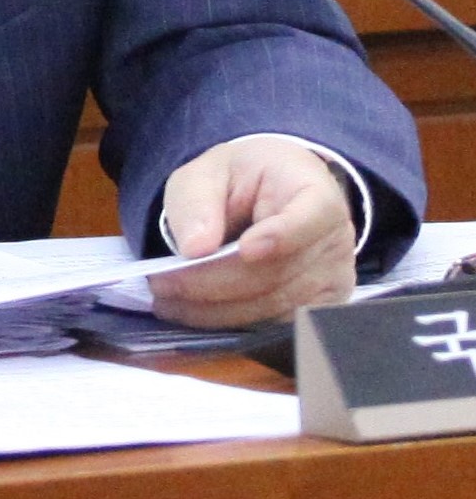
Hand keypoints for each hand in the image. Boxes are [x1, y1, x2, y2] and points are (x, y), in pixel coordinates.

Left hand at [150, 136, 355, 328]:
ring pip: (273, 308)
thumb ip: (197, 201)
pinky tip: (195, 313)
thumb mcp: (208, 171)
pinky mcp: (320, 309)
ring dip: (216, 310)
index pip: (309, 217)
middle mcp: (335, 240)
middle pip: (277, 273)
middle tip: (162, 285)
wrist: (270, 194)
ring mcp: (334, 280)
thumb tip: (195, 248)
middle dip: (214, 283)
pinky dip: (231, 322)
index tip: (245, 249)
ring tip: (168, 300)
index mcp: (315, 192)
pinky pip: (275, 327)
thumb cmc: (242, 178)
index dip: (281, 236)